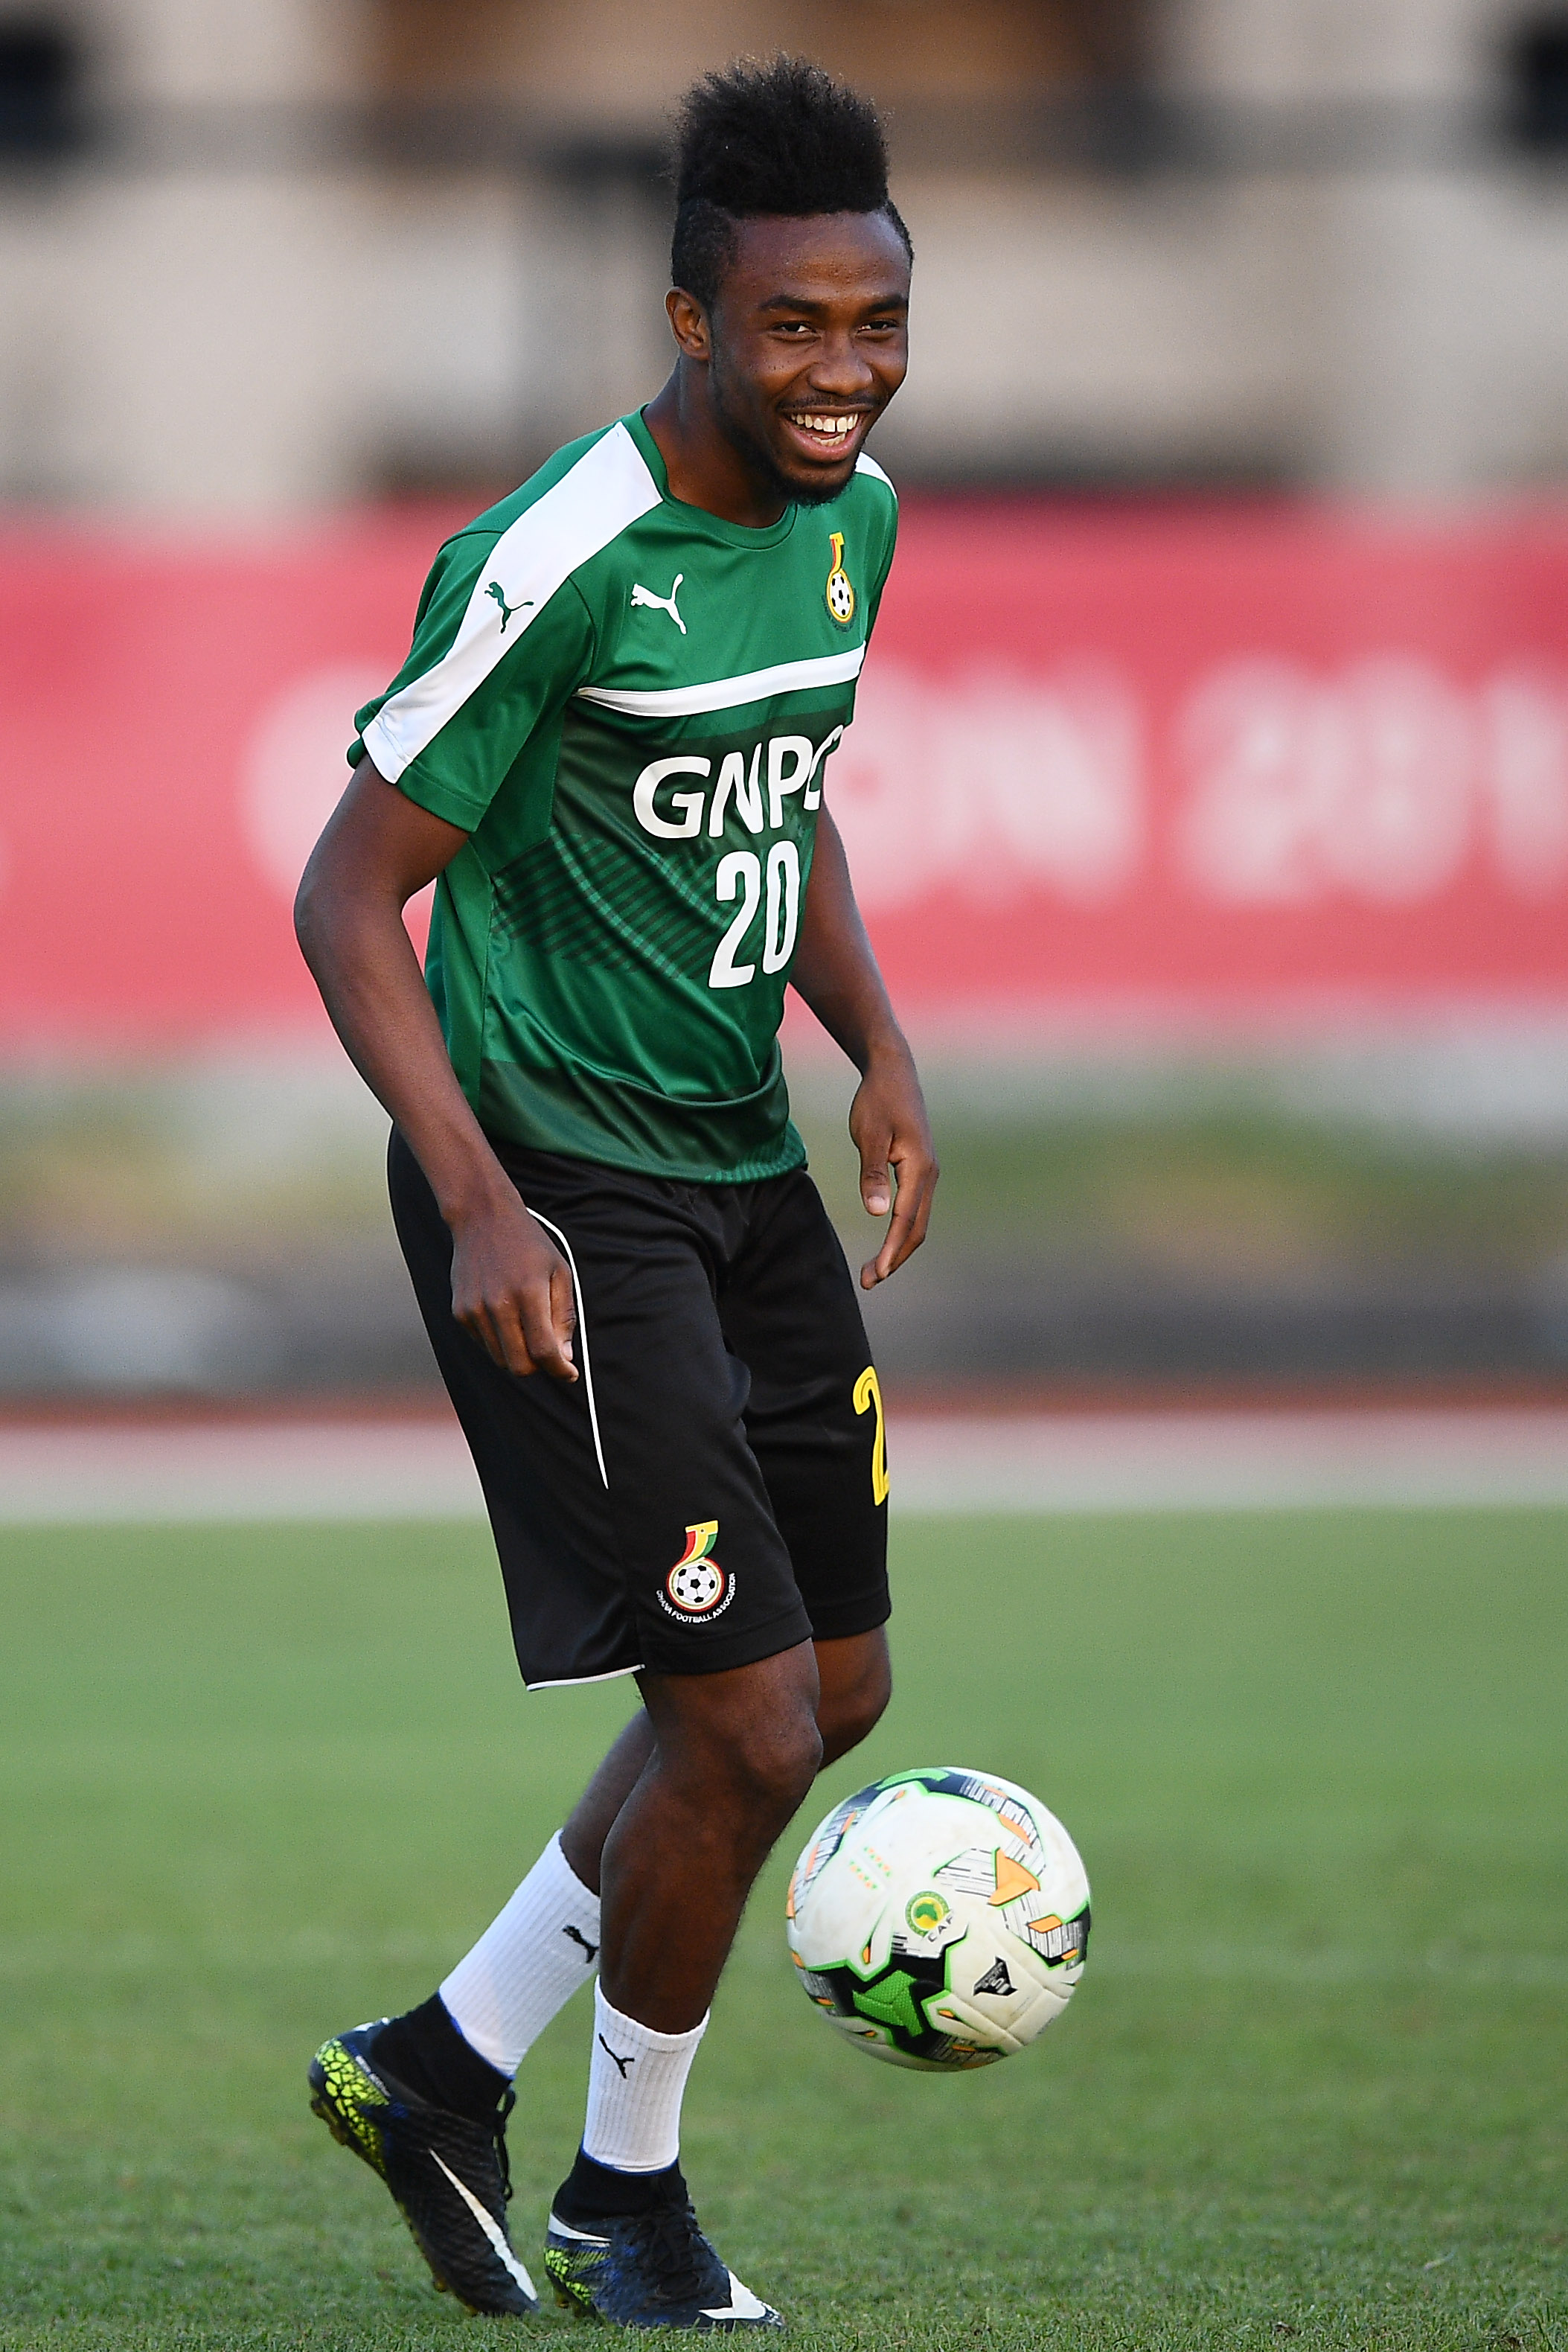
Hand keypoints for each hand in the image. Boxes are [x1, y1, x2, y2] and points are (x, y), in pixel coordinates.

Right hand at [448, 1186, 578, 1380]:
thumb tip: (564, 1356)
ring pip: (501, 1359)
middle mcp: (497, 1305)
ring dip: (519, 1355)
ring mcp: (474, 1310)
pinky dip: (500, 1341)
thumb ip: (563, 1316)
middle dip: (539, 1366)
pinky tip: (507, 1315)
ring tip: (528, 1327)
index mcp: (528, 1293)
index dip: (559, 1369)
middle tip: (550, 1351)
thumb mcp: (559, 1271)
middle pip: (520, 1365)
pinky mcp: (460, 1312)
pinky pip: (484, 1345)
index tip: (569, 1373)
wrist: (482, 1218)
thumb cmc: (529, 1245)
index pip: (543, 1351)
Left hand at [848, 1043, 937, 1289]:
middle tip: (868, 1282)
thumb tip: (877, 1214)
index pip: (905, 1219)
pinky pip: (914, 1210)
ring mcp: (927, 1173)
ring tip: (873, 1270)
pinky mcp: (919, 1170)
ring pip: (917, 1222)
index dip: (891, 1250)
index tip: (876, 1274)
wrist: (893, 1072)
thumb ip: (873, 1174)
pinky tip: (884, 1241)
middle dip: (894, 1258)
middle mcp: (929, 1175)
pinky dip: (900, 1231)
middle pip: (917, 1229)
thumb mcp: (868, 1135)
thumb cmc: (877, 1100)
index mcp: (920, 1168)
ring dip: (897, 1248)